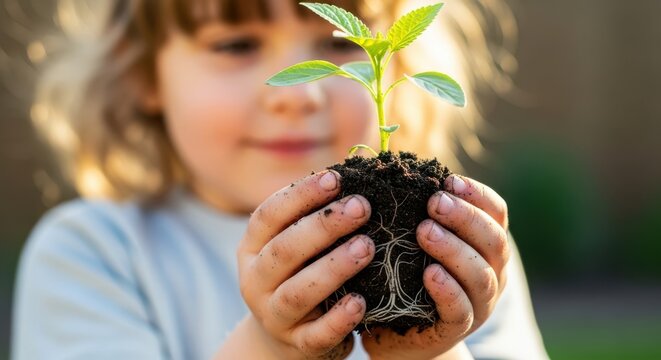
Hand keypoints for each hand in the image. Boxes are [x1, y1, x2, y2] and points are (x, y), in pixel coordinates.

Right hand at [237, 171, 374, 358]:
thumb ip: (316, 214)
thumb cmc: (300, 274)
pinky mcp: (296, 344)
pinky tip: (362, 302)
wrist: (283, 337)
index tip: (336, 178)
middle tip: (362, 207)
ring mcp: (273, 315)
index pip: (268, 216)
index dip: (300, 195)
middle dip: (323, 226)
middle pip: (284, 250)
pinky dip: (338, 319)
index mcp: (252, 248)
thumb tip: (360, 166)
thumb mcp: (297, 244)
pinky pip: (316, 334)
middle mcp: (255, 280)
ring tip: (367, 246)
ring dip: (333, 267)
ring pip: (298, 292)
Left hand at [361, 175, 508, 359]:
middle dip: (465, 217)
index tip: (448, 179)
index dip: (477, 194)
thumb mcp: (416, 240)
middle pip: (494, 240)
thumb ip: (416, 211)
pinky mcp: (456, 329)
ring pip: (480, 275)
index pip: (497, 213)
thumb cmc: (408, 275)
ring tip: (425, 231)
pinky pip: (459, 309)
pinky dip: (447, 289)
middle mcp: (492, 272)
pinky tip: (429, 273)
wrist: (400, 333)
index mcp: (486, 245)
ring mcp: (479, 303)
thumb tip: (384, 167)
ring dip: (453, 249)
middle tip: (435, 202)